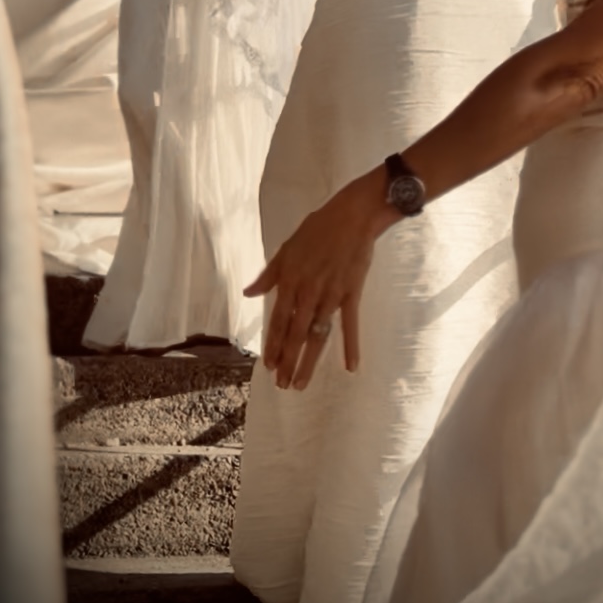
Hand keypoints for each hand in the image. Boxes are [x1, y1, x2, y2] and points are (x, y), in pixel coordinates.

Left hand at [245, 171, 390, 389]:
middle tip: (283, 385)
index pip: (279, 320)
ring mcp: (331, 295)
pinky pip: (350, 324)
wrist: (352, 216)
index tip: (269, 366)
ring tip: (301, 383)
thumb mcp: (287, 248)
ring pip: (318, 334)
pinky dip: (351, 346)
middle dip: (288, 361)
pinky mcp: (351, 293)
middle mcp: (308, 292)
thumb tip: (249, 293)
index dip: (274, 345)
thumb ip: (269, 274)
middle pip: (296, 334)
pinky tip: (351, 367)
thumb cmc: (318, 228)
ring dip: (309, 361)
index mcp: (291, 281)